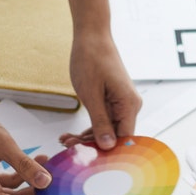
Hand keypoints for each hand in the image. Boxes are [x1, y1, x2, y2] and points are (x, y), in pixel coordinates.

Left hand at [69, 31, 139, 149]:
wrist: (91, 35)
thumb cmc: (91, 58)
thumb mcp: (91, 94)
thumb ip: (100, 122)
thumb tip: (108, 145)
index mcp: (129, 105)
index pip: (123, 140)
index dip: (107, 152)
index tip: (87, 159)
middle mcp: (130, 106)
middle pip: (115, 137)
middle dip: (92, 145)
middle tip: (68, 147)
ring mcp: (122, 104)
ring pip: (108, 131)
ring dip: (87, 138)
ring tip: (65, 141)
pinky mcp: (113, 101)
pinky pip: (104, 121)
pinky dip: (89, 128)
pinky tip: (72, 135)